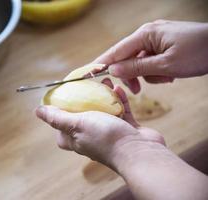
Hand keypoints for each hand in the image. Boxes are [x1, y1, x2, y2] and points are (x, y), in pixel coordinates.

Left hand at [35, 80, 163, 168]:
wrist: (139, 151)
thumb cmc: (105, 138)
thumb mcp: (76, 124)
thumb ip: (57, 118)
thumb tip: (37, 111)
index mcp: (74, 139)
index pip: (61, 123)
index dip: (61, 108)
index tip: (65, 93)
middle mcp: (89, 136)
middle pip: (83, 113)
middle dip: (85, 97)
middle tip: (87, 83)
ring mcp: (108, 132)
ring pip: (103, 110)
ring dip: (104, 95)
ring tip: (106, 81)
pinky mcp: (124, 129)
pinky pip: (119, 111)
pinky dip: (118, 100)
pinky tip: (118, 89)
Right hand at [93, 20, 207, 92]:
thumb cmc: (198, 53)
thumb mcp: (166, 65)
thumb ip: (137, 68)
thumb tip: (113, 71)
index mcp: (145, 34)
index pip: (116, 51)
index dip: (101, 64)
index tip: (86, 74)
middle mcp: (147, 34)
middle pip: (126, 58)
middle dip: (132, 75)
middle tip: (137, 91)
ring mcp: (155, 39)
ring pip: (139, 62)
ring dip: (148, 75)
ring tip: (165, 78)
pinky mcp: (162, 45)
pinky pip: (150, 61)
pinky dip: (157, 71)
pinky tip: (170, 74)